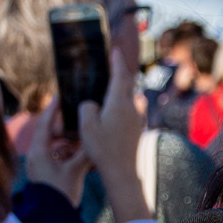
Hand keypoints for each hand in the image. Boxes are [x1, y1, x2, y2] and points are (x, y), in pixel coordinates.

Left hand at [23, 100, 91, 206]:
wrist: (52, 216)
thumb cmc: (60, 193)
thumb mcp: (75, 170)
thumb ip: (84, 153)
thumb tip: (94, 139)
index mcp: (39, 152)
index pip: (45, 124)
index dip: (52, 109)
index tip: (59, 97)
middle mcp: (36, 156)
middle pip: (51, 135)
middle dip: (67, 132)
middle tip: (79, 127)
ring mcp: (40, 165)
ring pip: (55, 146)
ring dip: (69, 145)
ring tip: (82, 147)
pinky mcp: (45, 173)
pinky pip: (56, 157)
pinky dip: (67, 155)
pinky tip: (79, 160)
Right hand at [73, 37, 146, 178]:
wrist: (122, 172)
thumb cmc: (102, 149)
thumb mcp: (86, 126)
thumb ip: (87, 108)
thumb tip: (91, 104)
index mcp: (119, 103)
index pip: (119, 75)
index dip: (116, 62)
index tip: (114, 50)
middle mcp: (131, 107)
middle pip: (126, 84)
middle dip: (119, 73)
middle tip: (112, 63)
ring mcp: (136, 118)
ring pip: (128, 97)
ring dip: (120, 89)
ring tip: (109, 85)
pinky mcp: (136, 128)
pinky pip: (128, 109)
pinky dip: (120, 102)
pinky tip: (111, 108)